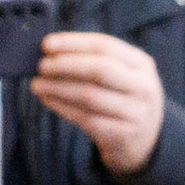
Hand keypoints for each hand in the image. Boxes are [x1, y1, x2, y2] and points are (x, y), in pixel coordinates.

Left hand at [29, 31, 167, 174]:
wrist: (146, 141)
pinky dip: (62, 108)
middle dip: (65, 65)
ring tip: (37, 85)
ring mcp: (135, 112)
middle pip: (99, 69)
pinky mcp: (122, 135)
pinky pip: (86, 119)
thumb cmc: (122, 100)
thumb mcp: (122, 76)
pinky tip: (48, 100)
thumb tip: (50, 53)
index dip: (73, 43)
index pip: (104, 46)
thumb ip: (92, 62)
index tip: (46, 44)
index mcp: (141, 64)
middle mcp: (143, 87)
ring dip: (58, 88)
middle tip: (41, 66)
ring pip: (89, 96)